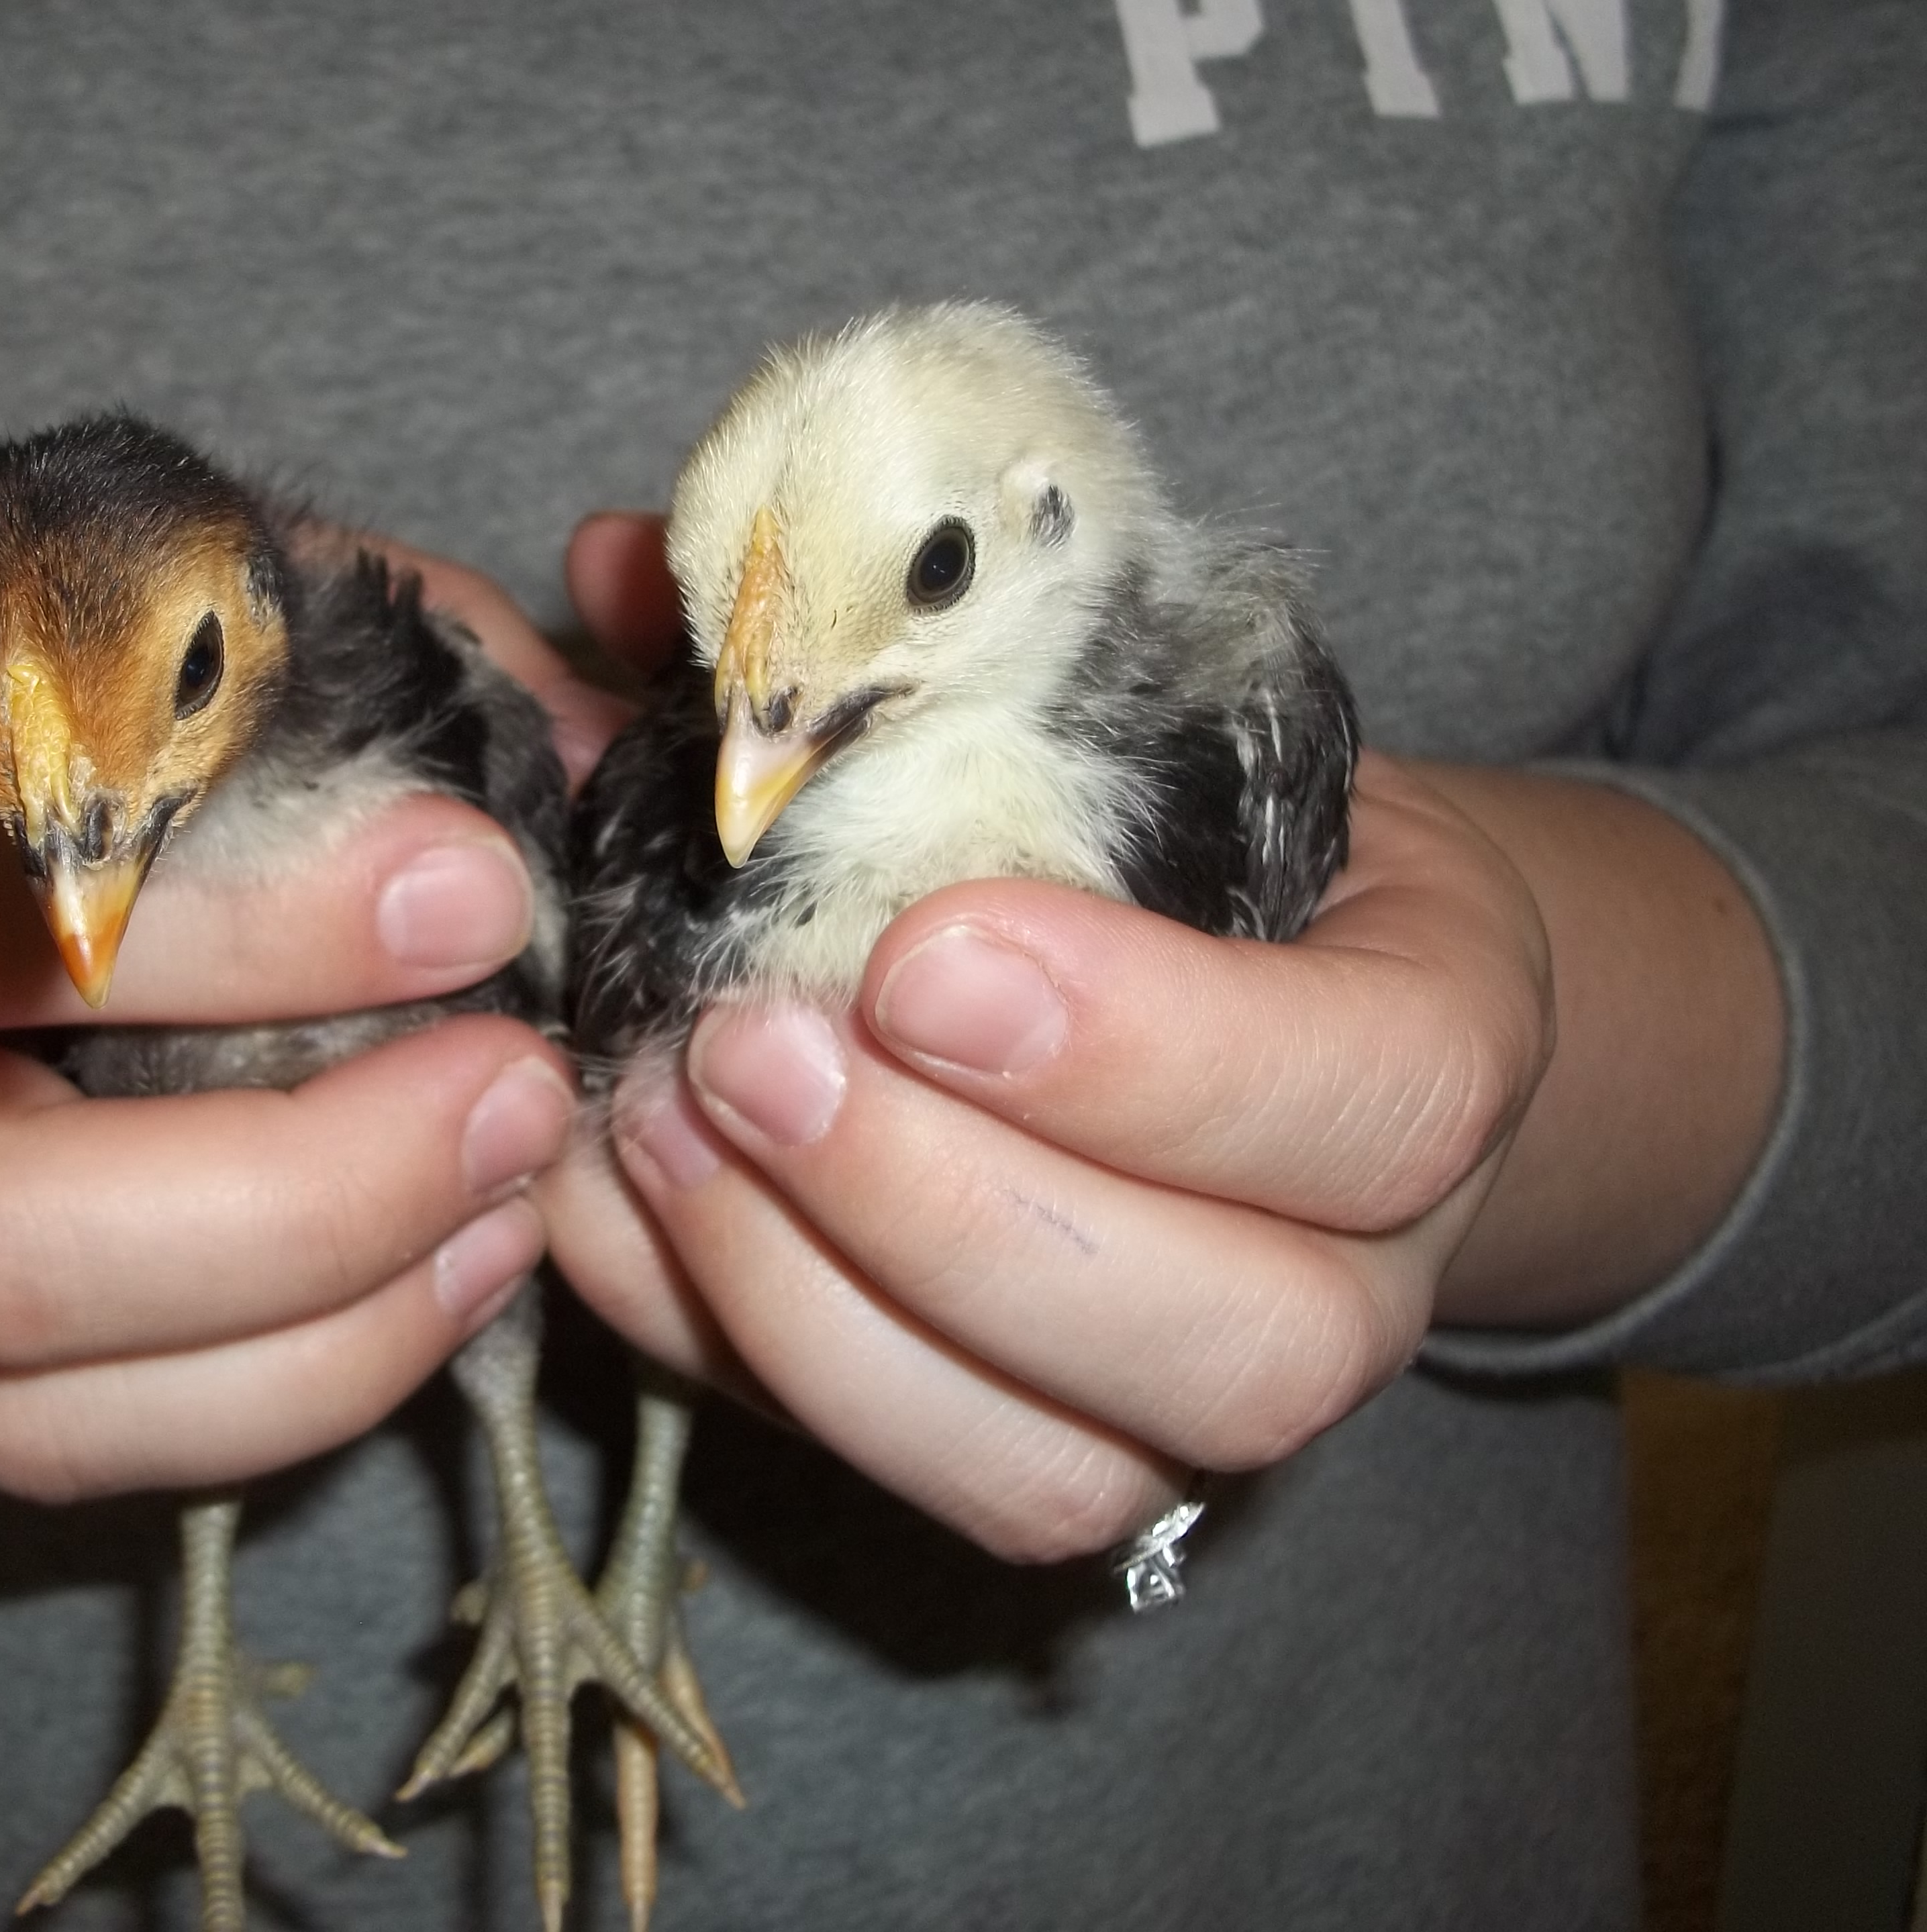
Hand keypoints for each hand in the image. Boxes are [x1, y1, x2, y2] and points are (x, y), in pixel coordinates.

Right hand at [0, 528, 613, 1503]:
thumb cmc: (55, 665)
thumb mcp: (196, 585)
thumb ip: (383, 649)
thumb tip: (588, 763)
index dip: (249, 921)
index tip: (482, 887)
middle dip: (300, 1194)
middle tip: (521, 1093)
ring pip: (15, 1384)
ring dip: (315, 1326)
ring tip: (512, 1203)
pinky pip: (62, 1445)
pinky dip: (285, 1393)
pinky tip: (449, 1274)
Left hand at [538, 510, 1775, 1561]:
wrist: (1247, 985)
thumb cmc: (1166, 814)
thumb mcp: (1119, 695)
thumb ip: (907, 638)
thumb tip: (632, 559)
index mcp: (1432, 1048)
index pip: (1378, 1103)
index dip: (1147, 1050)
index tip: (925, 950)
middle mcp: (1352, 1276)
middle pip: (1232, 1348)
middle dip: (952, 1208)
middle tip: (756, 1045)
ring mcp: (1185, 1410)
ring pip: (1048, 1474)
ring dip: (819, 1309)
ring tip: (663, 1117)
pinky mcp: (1021, 1452)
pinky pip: (880, 1477)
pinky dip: (714, 1347)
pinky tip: (604, 1198)